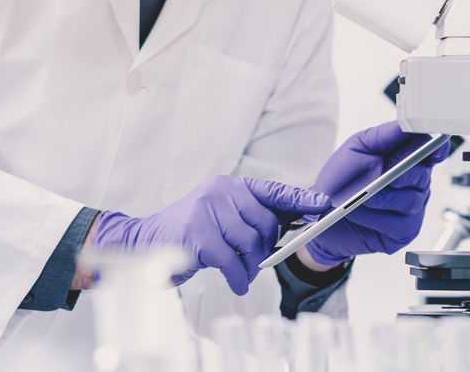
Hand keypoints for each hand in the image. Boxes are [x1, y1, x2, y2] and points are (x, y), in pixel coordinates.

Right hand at [93, 176, 329, 294]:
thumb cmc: (191, 233)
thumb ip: (250, 218)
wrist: (146, 243)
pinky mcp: (196, 235)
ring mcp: (206, 211)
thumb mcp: (222, 218)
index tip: (323, 203)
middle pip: (264, 223)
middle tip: (255, 262)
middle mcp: (219, 191)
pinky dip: (237, 277)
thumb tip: (291, 225)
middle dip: (264, 248)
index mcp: (230, 186)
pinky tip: (236, 282)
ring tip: (241, 274)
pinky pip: (230, 261)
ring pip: (248, 244)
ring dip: (249, 266)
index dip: (300, 198)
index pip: (272, 190)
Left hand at [303, 121, 450, 268]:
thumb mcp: (357, 148)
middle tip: (382, 171)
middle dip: (400, 172)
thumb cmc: (342, 181)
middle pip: (421, 175)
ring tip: (360, 196)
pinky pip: (398, 224)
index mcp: (408, 159)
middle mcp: (415, 184)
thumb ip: (384, 135)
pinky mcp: (404, 232)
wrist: (323, 214)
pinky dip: (374, 217)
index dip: (437, 148)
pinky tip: (358, 213)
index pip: (433, 151)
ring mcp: (412, 210)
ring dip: (381, 197)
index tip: (433, 145)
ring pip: (410, 200)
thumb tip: (405, 125)